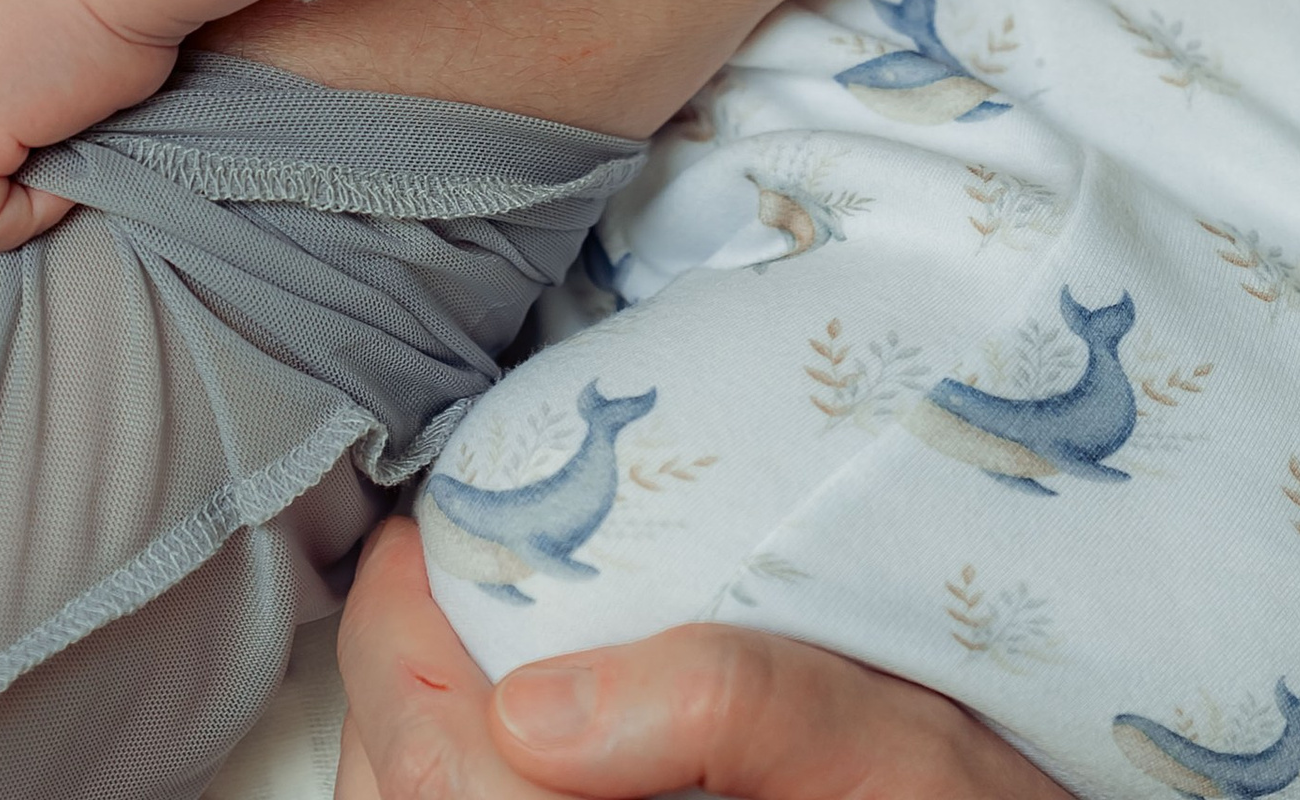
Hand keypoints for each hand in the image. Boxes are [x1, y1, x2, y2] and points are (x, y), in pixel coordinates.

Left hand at [334, 518, 1061, 797]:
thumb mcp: (901, 756)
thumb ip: (732, 706)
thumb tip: (536, 704)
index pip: (428, 750)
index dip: (398, 621)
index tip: (429, 526)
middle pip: (398, 798)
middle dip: (402, 676)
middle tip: (453, 567)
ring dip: (424, 745)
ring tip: (485, 640)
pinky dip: (463, 793)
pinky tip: (531, 738)